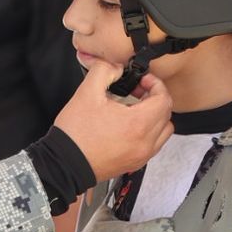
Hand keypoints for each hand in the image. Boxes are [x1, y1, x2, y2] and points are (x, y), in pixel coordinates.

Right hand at [54, 61, 173, 181]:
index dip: (155, 84)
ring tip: (137, 110)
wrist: (65, 163)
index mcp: (137, 123)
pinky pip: (154, 145)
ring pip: (164, 131)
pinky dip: (150, 132)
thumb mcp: (86, 93)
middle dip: (155, 98)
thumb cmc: (75, 135)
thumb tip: (115, 67)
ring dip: (156, 116)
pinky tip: (131, 126)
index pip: (164, 99)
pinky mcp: (134, 164)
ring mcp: (141, 155)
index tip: (142, 81)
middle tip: (138, 92)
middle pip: (167, 114)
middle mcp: (145, 142)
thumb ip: (104, 71)